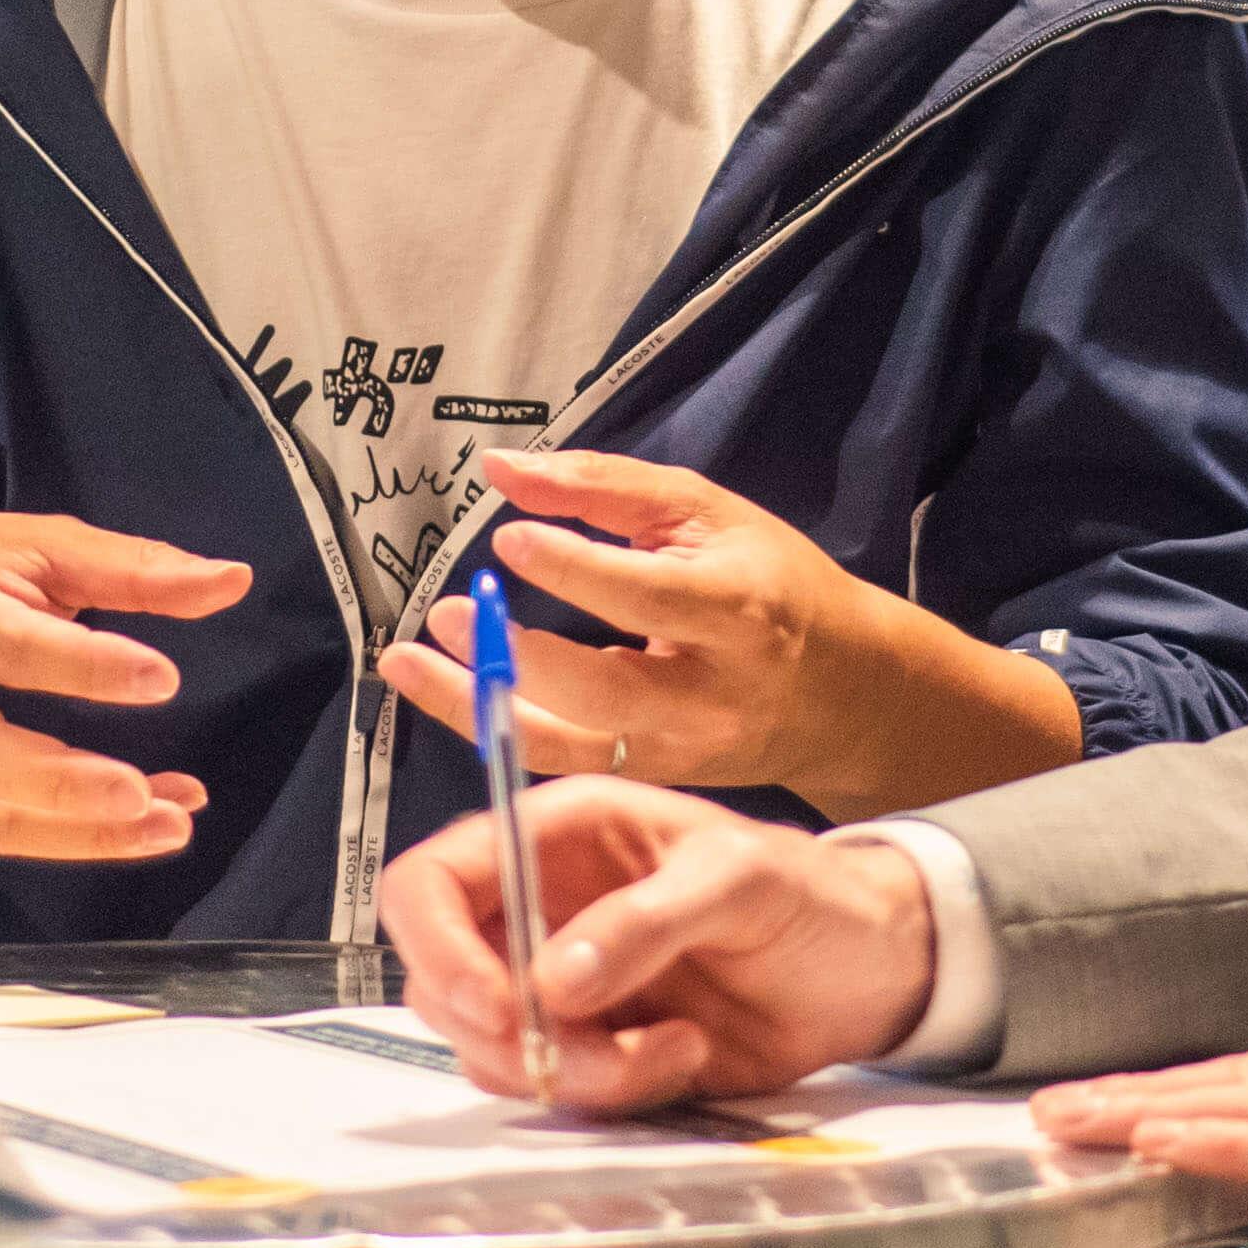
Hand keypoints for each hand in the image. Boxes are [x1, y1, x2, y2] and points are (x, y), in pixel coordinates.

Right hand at [0, 512, 250, 864]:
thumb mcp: (20, 543)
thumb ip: (126, 565)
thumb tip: (229, 582)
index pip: (8, 645)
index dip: (84, 666)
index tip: (161, 678)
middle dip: (65, 786)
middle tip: (142, 792)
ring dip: (87, 833)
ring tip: (173, 820)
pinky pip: (7, 831)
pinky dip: (82, 839)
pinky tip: (151, 818)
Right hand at [376, 780, 943, 1113]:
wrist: (871, 972)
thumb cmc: (812, 895)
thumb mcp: (740, 879)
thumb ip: (646, 920)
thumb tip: (553, 979)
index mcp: (557, 836)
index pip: (433, 880)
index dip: (435, 943)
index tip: (490, 1002)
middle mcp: (539, 910)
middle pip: (442, 981)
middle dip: (505, 1028)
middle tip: (586, 1045)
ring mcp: (560, 988)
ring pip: (493, 1048)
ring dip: (572, 1069)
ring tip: (672, 1046)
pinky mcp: (592, 1050)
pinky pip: (554, 1089)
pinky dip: (610, 1092)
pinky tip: (682, 1055)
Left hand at [377, 450, 1080, 822]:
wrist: (842, 693)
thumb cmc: (770, 584)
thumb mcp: (707, 512)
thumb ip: (604, 487)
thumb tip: (500, 468)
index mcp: (736, 612)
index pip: (643, 596)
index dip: (570, 569)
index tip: (506, 539)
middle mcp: (707, 695)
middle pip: (599, 691)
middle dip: (512, 657)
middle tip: (444, 612)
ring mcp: (678, 752)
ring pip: (564, 745)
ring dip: (473, 706)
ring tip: (405, 662)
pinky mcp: (650, 780)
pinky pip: (560, 763)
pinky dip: (495, 728)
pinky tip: (445, 690)